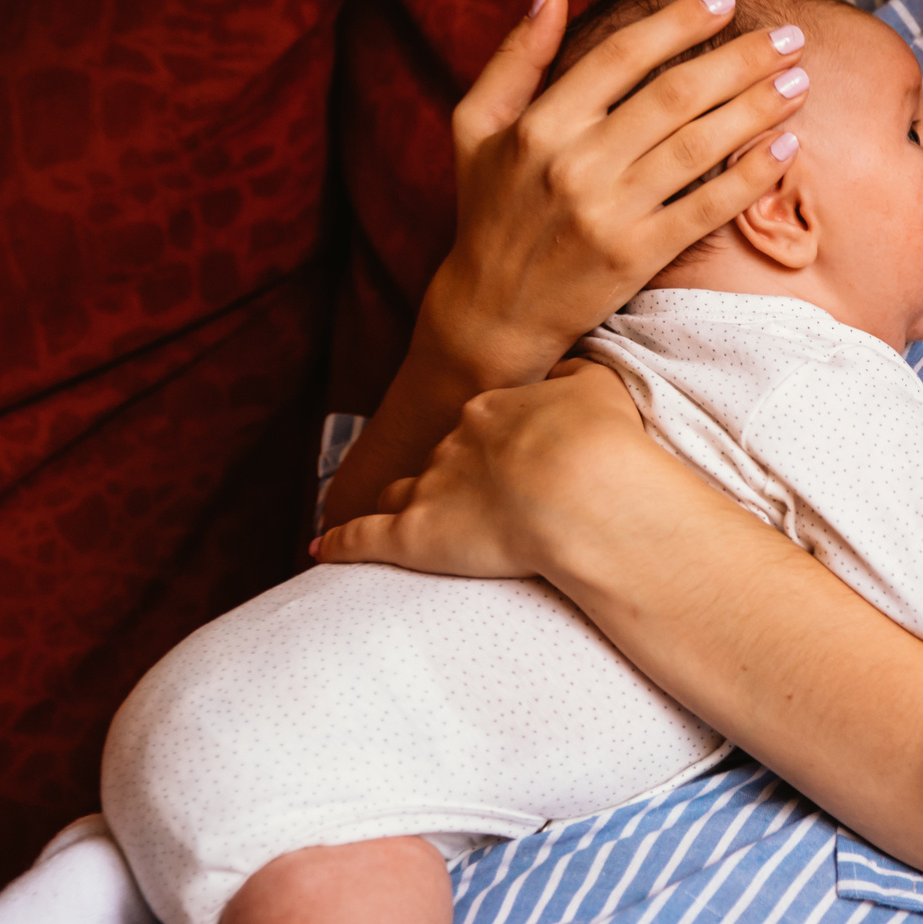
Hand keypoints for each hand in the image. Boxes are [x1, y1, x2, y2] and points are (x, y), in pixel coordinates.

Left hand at [314, 359, 673, 581]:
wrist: (582, 489)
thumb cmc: (601, 441)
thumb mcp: (599, 387)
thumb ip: (576, 375)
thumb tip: (566, 372)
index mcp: (490, 409)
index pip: (480, 423)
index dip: (494, 443)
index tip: (512, 458)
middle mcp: (452, 444)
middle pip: (442, 459)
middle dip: (453, 475)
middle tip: (480, 498)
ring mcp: (429, 489)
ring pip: (401, 493)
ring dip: (400, 504)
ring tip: (400, 518)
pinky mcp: (413, 537)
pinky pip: (362, 539)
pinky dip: (340, 544)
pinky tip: (321, 550)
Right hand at [423, 0, 813, 386]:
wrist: (493, 312)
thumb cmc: (490, 209)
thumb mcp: (478, 126)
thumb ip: (515, 56)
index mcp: (540, 123)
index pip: (622, 56)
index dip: (677, 22)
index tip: (724, 0)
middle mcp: (574, 162)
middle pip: (673, 95)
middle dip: (738, 59)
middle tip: (787, 36)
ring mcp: (607, 212)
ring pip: (697, 145)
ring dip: (756, 108)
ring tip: (798, 80)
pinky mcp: (636, 256)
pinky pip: (705, 208)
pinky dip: (748, 176)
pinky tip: (785, 146)